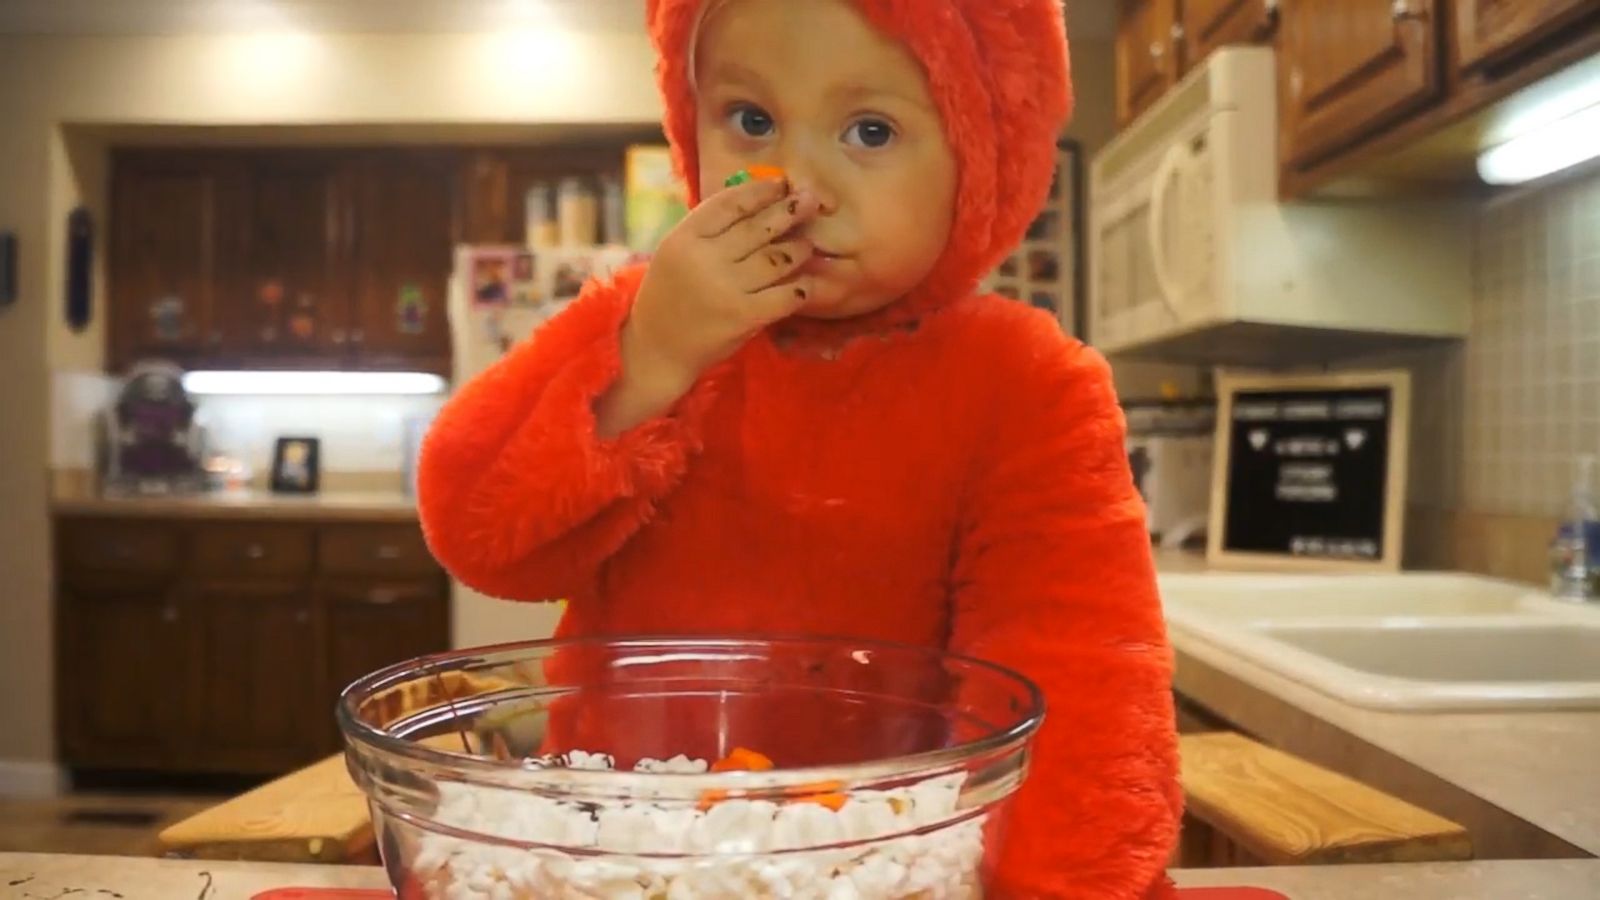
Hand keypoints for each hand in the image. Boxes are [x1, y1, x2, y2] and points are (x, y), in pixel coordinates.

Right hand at [625, 176, 820, 378]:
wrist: (657, 349)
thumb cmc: (669, 297)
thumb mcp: (676, 253)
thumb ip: (709, 231)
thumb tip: (756, 202)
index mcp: (684, 238)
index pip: (730, 204)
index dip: (760, 191)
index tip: (781, 184)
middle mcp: (705, 259)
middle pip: (758, 228)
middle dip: (789, 212)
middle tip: (810, 202)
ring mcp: (726, 288)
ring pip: (776, 259)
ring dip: (799, 249)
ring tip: (807, 245)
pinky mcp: (744, 316)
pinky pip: (784, 295)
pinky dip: (800, 288)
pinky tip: (806, 284)